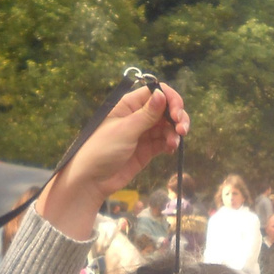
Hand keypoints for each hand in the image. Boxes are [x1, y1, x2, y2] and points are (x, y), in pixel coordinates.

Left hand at [38, 82, 189, 239]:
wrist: (91, 181)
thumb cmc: (101, 150)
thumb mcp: (125, 130)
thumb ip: (146, 114)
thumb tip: (162, 94)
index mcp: (128, 105)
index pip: (155, 93)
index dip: (170, 99)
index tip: (177, 112)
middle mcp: (137, 116)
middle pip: (164, 108)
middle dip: (177, 116)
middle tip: (182, 129)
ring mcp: (142, 133)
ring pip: (166, 125)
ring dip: (175, 131)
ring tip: (174, 143)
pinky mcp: (146, 150)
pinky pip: (163, 141)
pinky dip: (170, 143)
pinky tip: (171, 148)